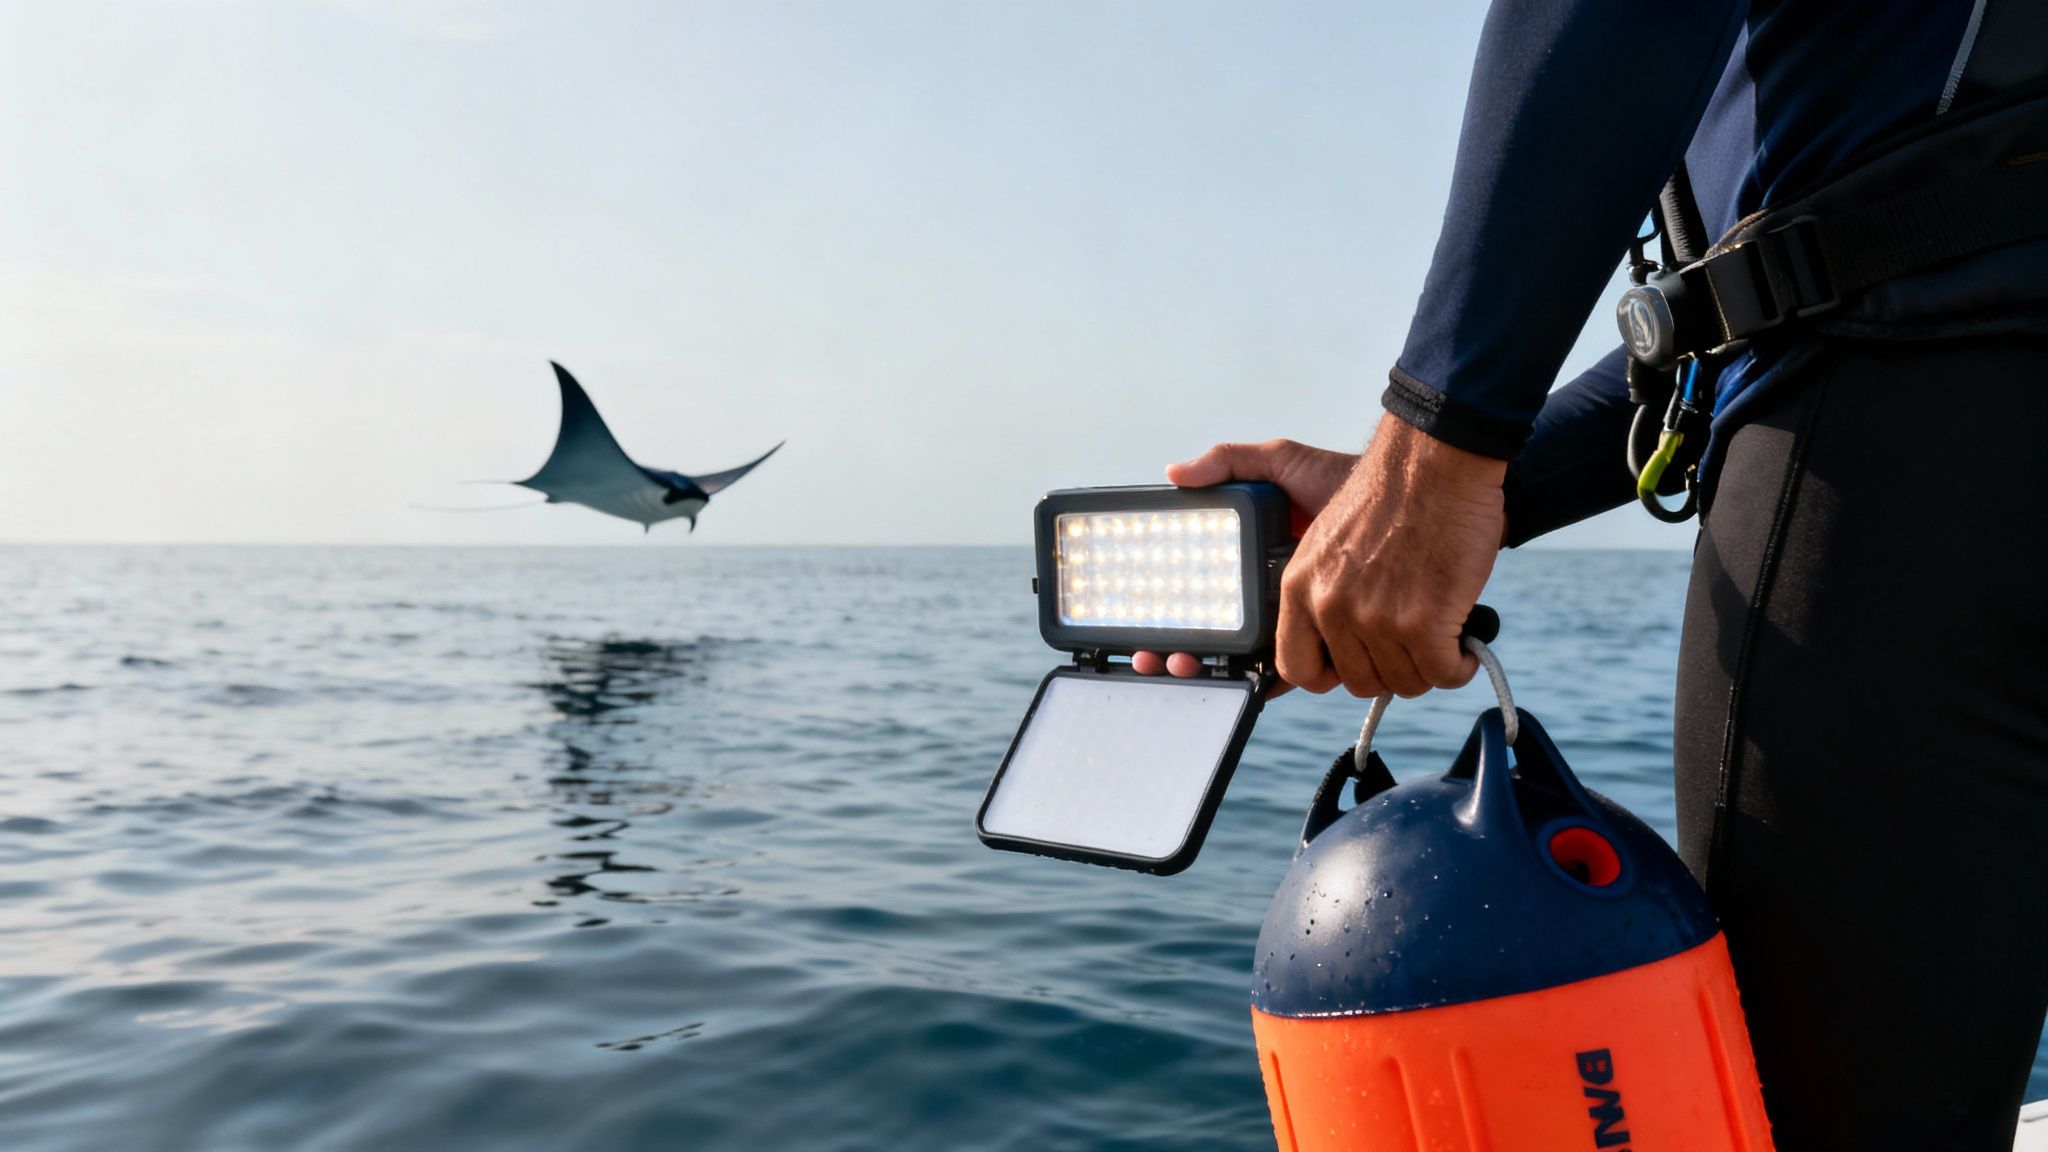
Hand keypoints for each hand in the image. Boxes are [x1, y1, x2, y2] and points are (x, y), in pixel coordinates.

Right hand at [1131, 438, 1359, 688]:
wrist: (1409, 498)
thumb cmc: (1346, 481)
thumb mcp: (1284, 463)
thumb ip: (1232, 461)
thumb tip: (1176, 473)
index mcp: (1267, 573)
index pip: (1218, 611)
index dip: (1183, 630)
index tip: (1156, 640)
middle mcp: (1287, 604)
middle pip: (1228, 645)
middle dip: (1188, 659)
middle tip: (1161, 657)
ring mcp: (1313, 625)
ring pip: (1257, 666)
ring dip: (1214, 673)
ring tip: (1182, 665)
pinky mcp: (1341, 640)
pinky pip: (1300, 672)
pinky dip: (1264, 683)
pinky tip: (1238, 682)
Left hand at [1133, 416, 1505, 699]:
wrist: (1436, 461)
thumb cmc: (1374, 477)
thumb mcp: (1289, 462)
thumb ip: (1232, 466)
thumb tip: (1176, 475)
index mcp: (1297, 584)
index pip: (1294, 667)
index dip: (1325, 672)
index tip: (1347, 660)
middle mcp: (1330, 606)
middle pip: (1355, 680)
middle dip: (1383, 666)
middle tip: (1403, 633)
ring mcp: (1376, 618)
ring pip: (1400, 681)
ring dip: (1422, 664)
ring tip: (1432, 627)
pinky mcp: (1424, 622)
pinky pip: (1440, 673)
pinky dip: (1455, 662)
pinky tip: (1458, 638)